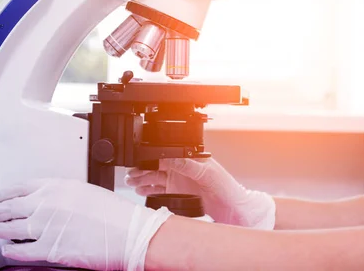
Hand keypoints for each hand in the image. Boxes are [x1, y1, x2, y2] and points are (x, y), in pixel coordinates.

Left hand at [0, 178, 171, 270]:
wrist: (129, 233)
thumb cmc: (116, 215)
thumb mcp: (87, 193)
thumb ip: (64, 196)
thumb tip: (50, 203)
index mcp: (59, 187)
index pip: (23, 187)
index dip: (8, 192)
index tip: (1, 195)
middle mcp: (48, 204)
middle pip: (12, 207)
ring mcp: (45, 227)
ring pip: (10, 228)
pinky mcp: (48, 249)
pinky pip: (21, 250)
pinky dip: (11, 250)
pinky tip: (8, 249)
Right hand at [125, 158, 274, 228]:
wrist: (232, 207)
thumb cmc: (226, 185)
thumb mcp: (207, 171)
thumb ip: (187, 164)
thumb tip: (170, 157)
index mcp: (188, 158)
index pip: (165, 155)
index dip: (151, 158)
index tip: (140, 162)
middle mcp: (181, 169)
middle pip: (156, 166)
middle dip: (141, 169)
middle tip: (131, 174)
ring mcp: (178, 181)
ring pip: (154, 178)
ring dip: (142, 179)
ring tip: (131, 182)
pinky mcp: (177, 193)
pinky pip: (158, 190)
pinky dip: (147, 190)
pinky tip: (140, 190)